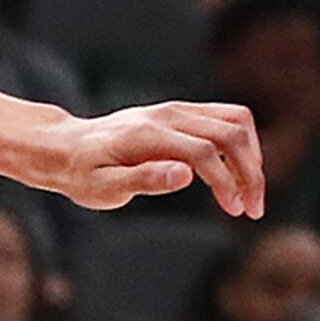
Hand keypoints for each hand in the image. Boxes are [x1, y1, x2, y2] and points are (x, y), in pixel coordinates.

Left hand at [39, 99, 263, 215]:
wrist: (66, 148)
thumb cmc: (81, 174)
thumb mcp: (101, 187)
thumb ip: (142, 180)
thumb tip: (186, 175)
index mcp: (149, 134)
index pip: (205, 152)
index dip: (226, 181)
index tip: (235, 210)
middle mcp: (168, 115)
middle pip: (231, 133)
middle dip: (250, 172)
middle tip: (253, 210)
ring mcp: (177, 109)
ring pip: (237, 121)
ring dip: (253, 156)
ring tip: (249, 194)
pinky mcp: (182, 112)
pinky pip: (227, 118)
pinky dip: (243, 144)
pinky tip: (238, 173)